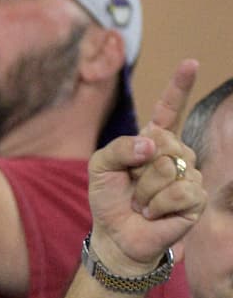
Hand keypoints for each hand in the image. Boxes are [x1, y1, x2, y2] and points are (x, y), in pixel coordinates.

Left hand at [86, 60, 202, 274]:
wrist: (116, 235)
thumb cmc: (110, 199)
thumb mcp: (99, 167)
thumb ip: (118, 147)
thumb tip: (152, 144)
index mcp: (154, 140)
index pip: (169, 109)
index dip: (179, 86)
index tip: (190, 63)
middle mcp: (176, 153)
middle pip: (163, 143)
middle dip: (138, 168)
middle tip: (132, 187)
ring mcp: (190, 174)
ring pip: (169, 168)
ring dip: (145, 191)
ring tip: (142, 203)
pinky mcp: (196, 198)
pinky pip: (179, 191)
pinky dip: (158, 205)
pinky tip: (154, 213)